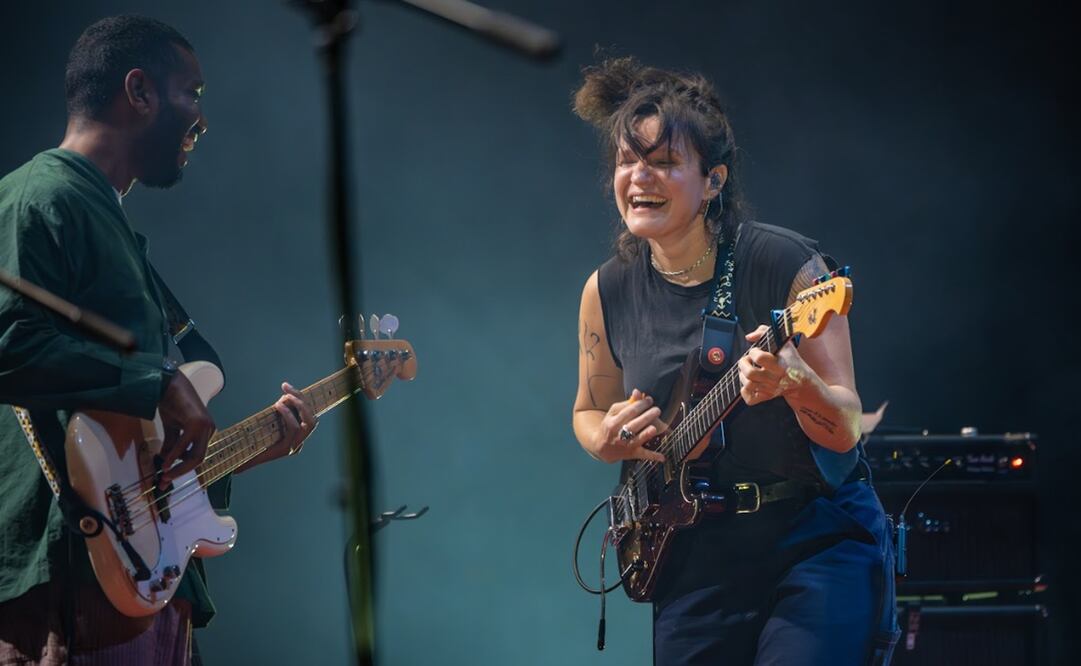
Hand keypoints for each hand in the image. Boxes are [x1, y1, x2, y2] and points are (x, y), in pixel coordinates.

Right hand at [158, 371, 214, 487]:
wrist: (168, 383)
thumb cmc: (171, 403)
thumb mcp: (172, 428)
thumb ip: (172, 444)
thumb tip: (166, 461)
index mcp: (206, 432)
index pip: (197, 455)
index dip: (182, 468)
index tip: (167, 478)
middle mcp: (209, 430)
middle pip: (199, 459)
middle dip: (181, 472)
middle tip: (165, 481)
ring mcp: (204, 426)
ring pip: (196, 455)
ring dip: (179, 467)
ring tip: (165, 473)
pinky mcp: (196, 423)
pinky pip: (185, 445)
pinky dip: (175, 455)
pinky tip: (165, 463)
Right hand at [235, 382, 317, 472]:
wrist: (270, 449)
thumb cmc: (259, 453)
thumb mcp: (253, 458)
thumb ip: (246, 464)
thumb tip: (234, 471)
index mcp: (289, 447)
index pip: (295, 430)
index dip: (288, 416)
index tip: (277, 404)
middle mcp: (300, 440)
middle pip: (309, 422)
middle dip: (299, 406)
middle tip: (285, 396)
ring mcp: (304, 431)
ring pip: (310, 414)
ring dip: (300, 399)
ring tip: (286, 388)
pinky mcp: (304, 421)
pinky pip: (307, 407)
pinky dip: (298, 396)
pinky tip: (286, 387)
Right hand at [591, 389, 666, 463]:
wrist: (602, 447)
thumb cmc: (610, 426)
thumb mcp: (613, 413)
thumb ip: (626, 403)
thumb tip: (637, 392)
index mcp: (613, 422)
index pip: (628, 412)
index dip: (640, 405)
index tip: (650, 400)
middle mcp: (618, 434)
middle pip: (633, 425)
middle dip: (646, 417)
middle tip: (657, 410)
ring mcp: (625, 445)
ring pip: (637, 440)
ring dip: (646, 434)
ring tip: (655, 427)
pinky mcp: (631, 454)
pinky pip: (643, 455)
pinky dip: (653, 456)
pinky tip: (662, 457)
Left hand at [738, 325, 809, 405]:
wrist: (801, 382)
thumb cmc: (790, 361)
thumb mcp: (783, 343)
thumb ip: (765, 332)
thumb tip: (749, 337)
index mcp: (779, 364)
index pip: (759, 357)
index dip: (753, 352)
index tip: (756, 351)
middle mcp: (774, 378)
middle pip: (750, 373)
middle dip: (743, 364)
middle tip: (746, 360)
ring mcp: (769, 389)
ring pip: (748, 385)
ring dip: (742, 376)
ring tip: (746, 370)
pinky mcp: (766, 397)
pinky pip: (749, 399)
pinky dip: (744, 391)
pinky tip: (748, 383)